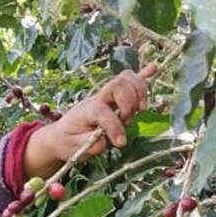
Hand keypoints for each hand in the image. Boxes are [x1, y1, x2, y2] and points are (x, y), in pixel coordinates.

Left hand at [23, 64, 157, 179]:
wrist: (62, 134)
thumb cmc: (69, 140)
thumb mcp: (73, 148)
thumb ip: (89, 146)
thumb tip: (105, 142)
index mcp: (86, 110)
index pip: (102, 111)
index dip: (114, 126)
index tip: (120, 143)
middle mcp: (99, 98)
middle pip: (118, 85)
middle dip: (129, 102)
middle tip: (128, 120)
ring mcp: (108, 95)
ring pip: (127, 79)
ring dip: (139, 91)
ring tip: (140, 109)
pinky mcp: (116, 97)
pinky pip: (131, 81)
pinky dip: (143, 75)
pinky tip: (153, 68)